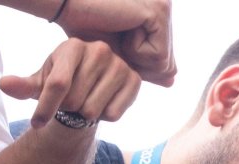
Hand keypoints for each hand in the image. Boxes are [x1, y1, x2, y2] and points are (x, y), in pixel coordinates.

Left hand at [0, 38, 141, 128]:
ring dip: (85, 115)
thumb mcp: (42, 82)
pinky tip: (103, 104)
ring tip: (86, 103)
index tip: (36, 124)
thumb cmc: (64, 80)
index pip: (57, 84)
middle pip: (74, 101)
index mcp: (73, 46)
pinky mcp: (135, 80)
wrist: (94, 82)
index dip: (45, 108)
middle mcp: (99, 50)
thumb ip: (24, 86)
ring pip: (92, 111)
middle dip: (67, 109)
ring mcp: (119, 65)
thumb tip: (4, 85)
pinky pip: (113, 114)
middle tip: (71, 103)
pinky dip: (104, 117)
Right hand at [57, 0, 175, 85]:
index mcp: (157, 15)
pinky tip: (122, 28)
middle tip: (117, 40)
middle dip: (138, 65)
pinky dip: (135, 52)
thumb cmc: (87, 27)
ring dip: (134, 58)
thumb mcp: (121, 53)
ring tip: (118, 33)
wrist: (67, 5)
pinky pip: (158, 55)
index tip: (118, 47)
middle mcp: (164, 8)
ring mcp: (163, 7)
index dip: (139, 68)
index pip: (165, 61)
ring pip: (163, 62)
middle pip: (167, 64)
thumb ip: (146, 65)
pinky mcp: (159, 12)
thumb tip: (172, 81)